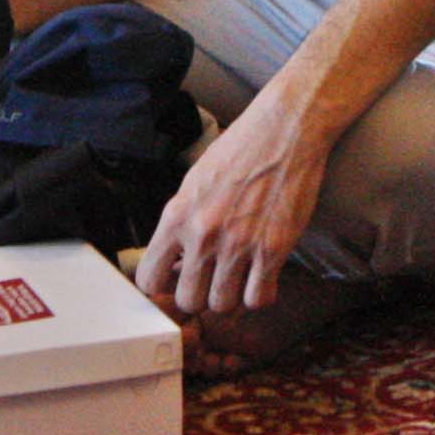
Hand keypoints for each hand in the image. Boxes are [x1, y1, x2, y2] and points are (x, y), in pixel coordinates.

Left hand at [138, 99, 332, 320]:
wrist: (284, 130)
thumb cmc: (240, 150)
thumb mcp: (194, 181)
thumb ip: (182, 222)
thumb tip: (174, 260)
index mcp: (178, 214)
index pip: (150, 279)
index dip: (163, 286)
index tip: (175, 281)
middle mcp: (204, 234)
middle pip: (188, 301)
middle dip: (199, 295)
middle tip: (212, 279)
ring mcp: (239, 244)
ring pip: (222, 305)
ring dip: (230, 296)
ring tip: (238, 276)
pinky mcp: (273, 249)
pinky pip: (258, 299)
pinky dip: (259, 293)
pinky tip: (261, 275)